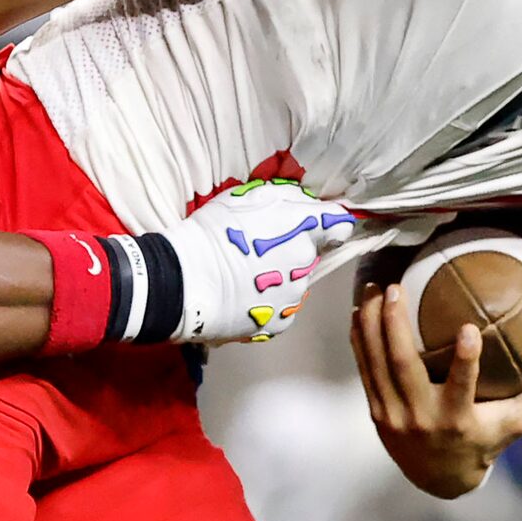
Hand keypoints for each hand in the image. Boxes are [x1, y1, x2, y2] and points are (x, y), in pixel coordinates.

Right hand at [162, 179, 355, 341]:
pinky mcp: (277, 323)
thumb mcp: (249, 197)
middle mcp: (305, 265)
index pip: (338, 224)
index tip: (315, 225)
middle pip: (309, 255)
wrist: (184, 281)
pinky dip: (267, 303)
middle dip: (290, 250)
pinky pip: (281, 309)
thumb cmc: (212, 234)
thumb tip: (312, 205)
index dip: (328, 224)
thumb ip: (290, 198)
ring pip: (294, 283)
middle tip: (255, 250)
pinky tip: (243, 297)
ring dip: (278, 278)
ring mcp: (292, 297)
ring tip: (243, 276)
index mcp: (302, 231)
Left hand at [350, 280, 521, 497]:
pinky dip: (360, 340)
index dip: (465, 359)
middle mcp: (420, 417)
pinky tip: (360, 312)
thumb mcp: (515, 425)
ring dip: (371, 324)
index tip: (469, 328)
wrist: (438, 478)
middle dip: (394, 325)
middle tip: (396, 288)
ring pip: (376, 363)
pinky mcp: (376, 410)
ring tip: (373, 289)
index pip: (461, 386)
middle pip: (401, 366)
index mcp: (456, 419)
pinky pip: (364, 369)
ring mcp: (392, 414)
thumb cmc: (483, 442)